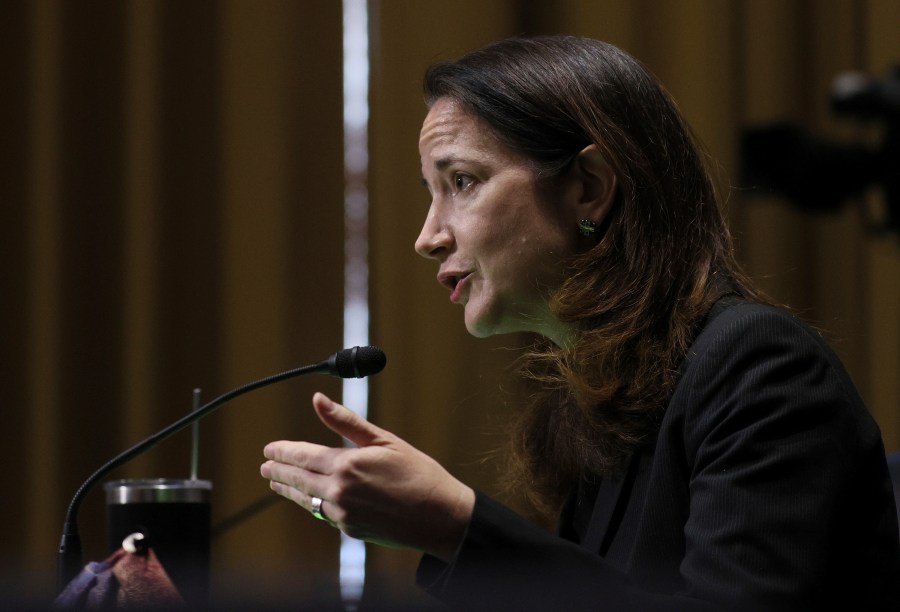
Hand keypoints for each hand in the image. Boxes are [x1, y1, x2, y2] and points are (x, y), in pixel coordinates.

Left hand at [260, 392, 474, 561]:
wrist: (440, 517)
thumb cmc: (419, 473)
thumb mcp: (384, 440)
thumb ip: (346, 422)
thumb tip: (318, 400)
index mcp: (347, 465)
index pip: (303, 456)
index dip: (283, 451)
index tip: (269, 449)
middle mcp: (339, 492)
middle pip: (299, 479)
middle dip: (279, 471)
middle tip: (265, 466)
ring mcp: (343, 514)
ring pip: (307, 500)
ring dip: (290, 489)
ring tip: (277, 483)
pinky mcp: (350, 530)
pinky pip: (324, 514)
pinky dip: (312, 503)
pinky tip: (309, 499)